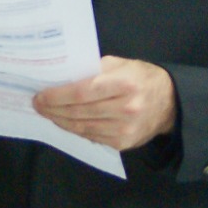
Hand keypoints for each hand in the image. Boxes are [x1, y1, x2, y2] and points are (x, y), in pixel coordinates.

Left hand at [33, 56, 176, 150]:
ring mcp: (125, 129)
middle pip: (79, 112)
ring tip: (47, 113)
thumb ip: (93, 69)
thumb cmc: (140, 77)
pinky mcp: (123, 143)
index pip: (82, 92)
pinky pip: (92, 137)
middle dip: (53, 109)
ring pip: (82, 127)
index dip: (57, 96)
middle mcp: (126, 108)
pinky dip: (75, 130)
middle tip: (37, 104)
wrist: (170, 103)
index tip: (40, 95)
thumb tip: (61, 77)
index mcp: (124, 83)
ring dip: (60, 121)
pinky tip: (65, 122)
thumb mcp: (121, 64)